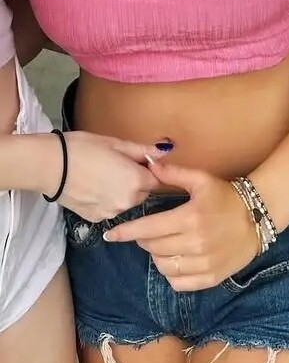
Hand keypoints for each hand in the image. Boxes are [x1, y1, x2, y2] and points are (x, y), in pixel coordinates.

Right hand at [42, 132, 163, 221]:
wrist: (50, 167)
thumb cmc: (83, 148)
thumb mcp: (116, 143)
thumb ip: (142, 151)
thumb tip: (165, 151)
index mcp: (136, 181)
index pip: (157, 179)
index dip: (149, 169)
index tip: (138, 161)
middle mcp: (127, 202)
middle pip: (143, 193)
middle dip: (137, 182)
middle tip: (117, 166)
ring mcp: (111, 213)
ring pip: (127, 203)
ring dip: (122, 192)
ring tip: (103, 176)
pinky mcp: (96, 219)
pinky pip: (110, 209)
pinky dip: (107, 201)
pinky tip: (93, 188)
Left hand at [103, 160, 259, 290]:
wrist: (257, 218)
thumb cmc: (225, 196)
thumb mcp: (201, 180)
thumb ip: (173, 174)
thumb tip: (149, 165)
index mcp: (190, 218)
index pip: (148, 229)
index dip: (126, 232)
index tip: (110, 235)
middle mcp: (195, 244)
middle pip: (153, 248)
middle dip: (144, 239)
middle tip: (148, 231)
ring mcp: (203, 264)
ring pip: (163, 267)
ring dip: (156, 256)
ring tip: (162, 244)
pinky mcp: (210, 278)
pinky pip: (178, 283)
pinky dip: (171, 273)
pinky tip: (174, 259)